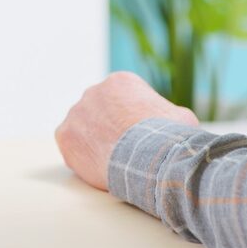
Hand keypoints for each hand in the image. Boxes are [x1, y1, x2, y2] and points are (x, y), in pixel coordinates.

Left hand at [55, 72, 199, 190]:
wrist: (149, 158)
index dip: (130, 119)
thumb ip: (168, 114)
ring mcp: (76, 112)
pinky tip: (97, 165)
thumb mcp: (181, 117)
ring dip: (93, 141)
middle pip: (99, 111)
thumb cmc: (169, 137)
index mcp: (121, 82)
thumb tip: (174, 121)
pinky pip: (70, 144)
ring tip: (110, 160)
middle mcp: (94, 91)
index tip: (137, 135)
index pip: (121, 98)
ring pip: (83, 127)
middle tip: (122, 149)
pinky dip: (80, 156)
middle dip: (109, 128)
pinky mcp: (65, 135)